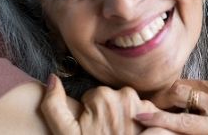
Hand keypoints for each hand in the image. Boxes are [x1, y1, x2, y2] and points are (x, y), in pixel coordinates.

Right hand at [41, 74, 158, 134]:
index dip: (93, 113)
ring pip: (129, 105)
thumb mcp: (66, 133)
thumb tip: (52, 77)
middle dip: (110, 113)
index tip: (94, 128)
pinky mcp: (155, 113)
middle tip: (107, 133)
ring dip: (125, 117)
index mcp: (102, 96)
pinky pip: (145, 111)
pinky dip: (141, 121)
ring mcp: (142, 103)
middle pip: (113, 99)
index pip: (95, 96)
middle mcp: (124, 95)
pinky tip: (135, 134)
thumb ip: (53, 105)